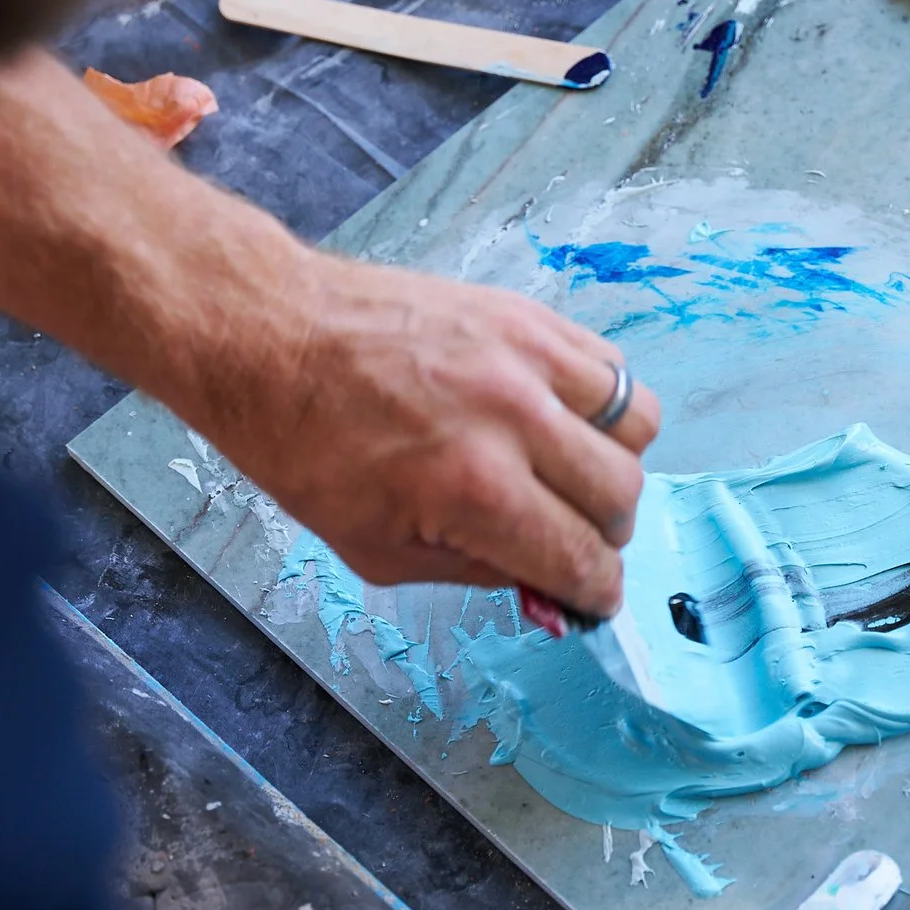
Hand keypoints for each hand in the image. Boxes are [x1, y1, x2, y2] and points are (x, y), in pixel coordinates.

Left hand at [0, 48, 659, 615]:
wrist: (271, 335)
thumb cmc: (303, 446)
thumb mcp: (375, 548)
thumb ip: (474, 570)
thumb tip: (542, 584)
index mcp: (474, 489)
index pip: (582, 559)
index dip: (593, 592)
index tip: (587, 594)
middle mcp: (515, 420)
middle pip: (622, 497)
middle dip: (604, 535)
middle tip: (568, 537)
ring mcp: (528, 358)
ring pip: (638, 427)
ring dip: (613, 465)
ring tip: (570, 472)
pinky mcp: (527, 315)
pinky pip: (611, 369)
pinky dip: (602, 405)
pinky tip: (560, 418)